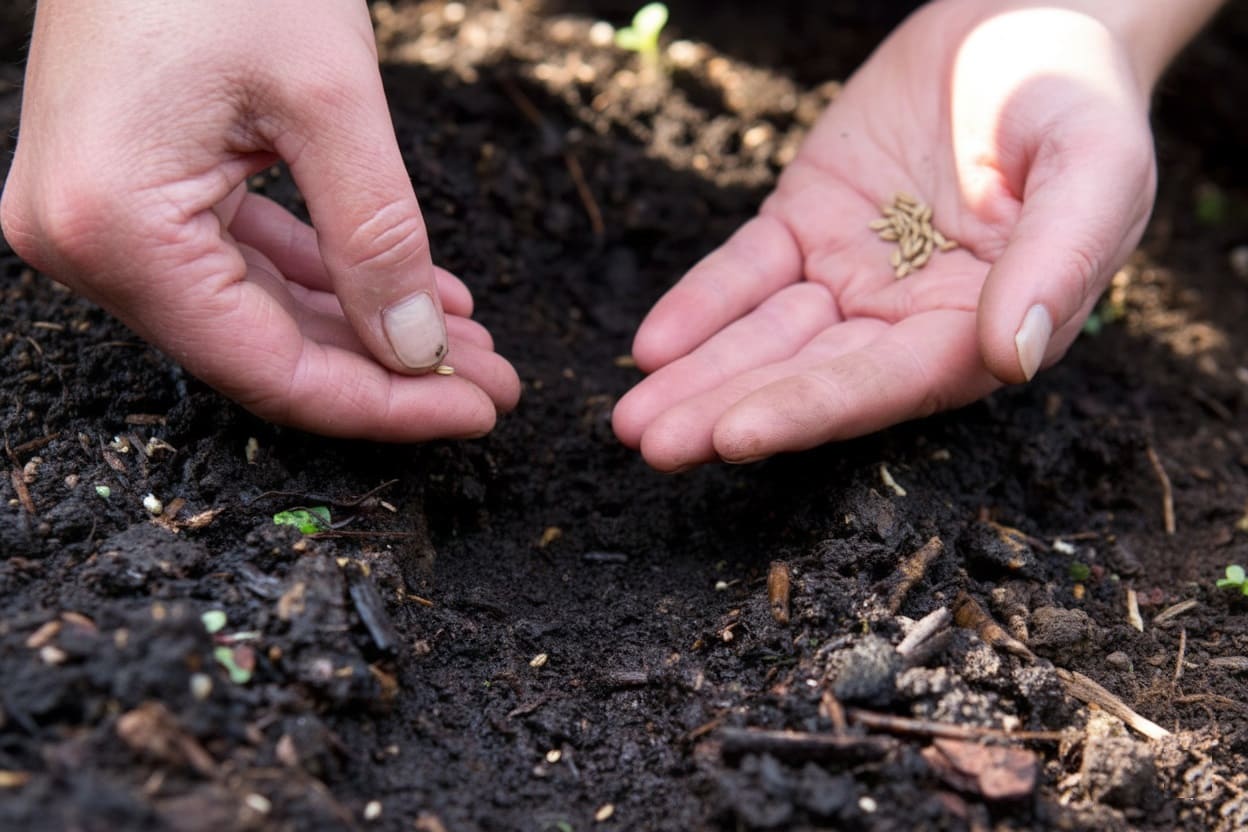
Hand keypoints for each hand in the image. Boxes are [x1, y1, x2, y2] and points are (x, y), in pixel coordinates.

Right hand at [0, 0, 519, 439]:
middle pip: (267, 351)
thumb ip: (378, 238)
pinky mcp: (130, 191)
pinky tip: (410, 292)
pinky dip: (328, 278)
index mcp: (118, 227)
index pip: (271, 369)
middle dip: (391, 370)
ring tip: (465, 340)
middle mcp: (89, 242)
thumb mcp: (329, 99)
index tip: (479, 410)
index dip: (385, 405)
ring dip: (368, 328)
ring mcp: (103, 218)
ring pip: (263, 313)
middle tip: (491, 380)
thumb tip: (417, 352)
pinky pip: (241, 261)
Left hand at [613, 1, 1157, 470]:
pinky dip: (700, 306)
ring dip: (699, 377)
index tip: (737, 437)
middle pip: (808, 375)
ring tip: (631, 423)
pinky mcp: (805, 223)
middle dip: (729, 412)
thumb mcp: (1093, 169)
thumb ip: (1058, 261)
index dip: (811, 410)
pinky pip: (745, 271)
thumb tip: (1015, 358)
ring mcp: (849, 273)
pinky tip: (653, 346)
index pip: (885, 383)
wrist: (1027, 19)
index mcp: (980, 326)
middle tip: (655, 446)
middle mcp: (906, 317)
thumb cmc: (1079, 100)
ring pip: (765, 336)